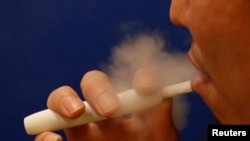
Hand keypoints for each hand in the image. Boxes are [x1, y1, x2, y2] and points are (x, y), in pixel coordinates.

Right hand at [34, 69, 178, 140]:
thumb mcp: (162, 138)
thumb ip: (161, 117)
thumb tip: (162, 93)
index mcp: (132, 112)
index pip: (132, 83)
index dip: (139, 78)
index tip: (146, 88)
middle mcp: (106, 116)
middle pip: (93, 84)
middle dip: (98, 89)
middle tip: (109, 110)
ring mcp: (84, 131)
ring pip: (62, 102)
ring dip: (63, 100)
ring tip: (75, 113)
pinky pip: (47, 136)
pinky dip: (45, 135)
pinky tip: (54, 140)